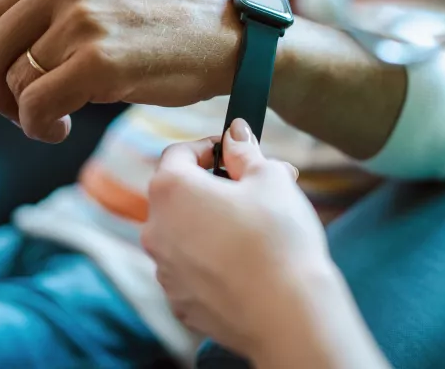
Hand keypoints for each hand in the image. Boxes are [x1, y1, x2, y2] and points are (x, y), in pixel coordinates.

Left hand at [0, 0, 241, 142]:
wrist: (226, 40)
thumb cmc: (166, 32)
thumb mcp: (104, 0)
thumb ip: (54, 15)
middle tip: (20, 116)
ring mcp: (83, 21)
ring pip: (13, 81)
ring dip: (24, 115)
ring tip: (54, 123)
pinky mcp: (98, 61)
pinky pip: (37, 106)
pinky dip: (39, 127)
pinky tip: (61, 130)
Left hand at [142, 119, 333, 356]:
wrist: (288, 312)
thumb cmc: (278, 237)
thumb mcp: (269, 178)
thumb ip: (245, 151)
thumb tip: (235, 132)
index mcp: (171, 190)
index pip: (178, 153)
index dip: (208, 147)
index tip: (234, 152)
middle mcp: (156, 229)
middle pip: (179, 194)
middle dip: (214, 186)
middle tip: (255, 189)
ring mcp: (164, 270)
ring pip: (184, 233)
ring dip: (211, 223)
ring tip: (256, 228)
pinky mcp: (179, 302)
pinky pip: (191, 269)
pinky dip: (211, 260)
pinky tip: (246, 263)